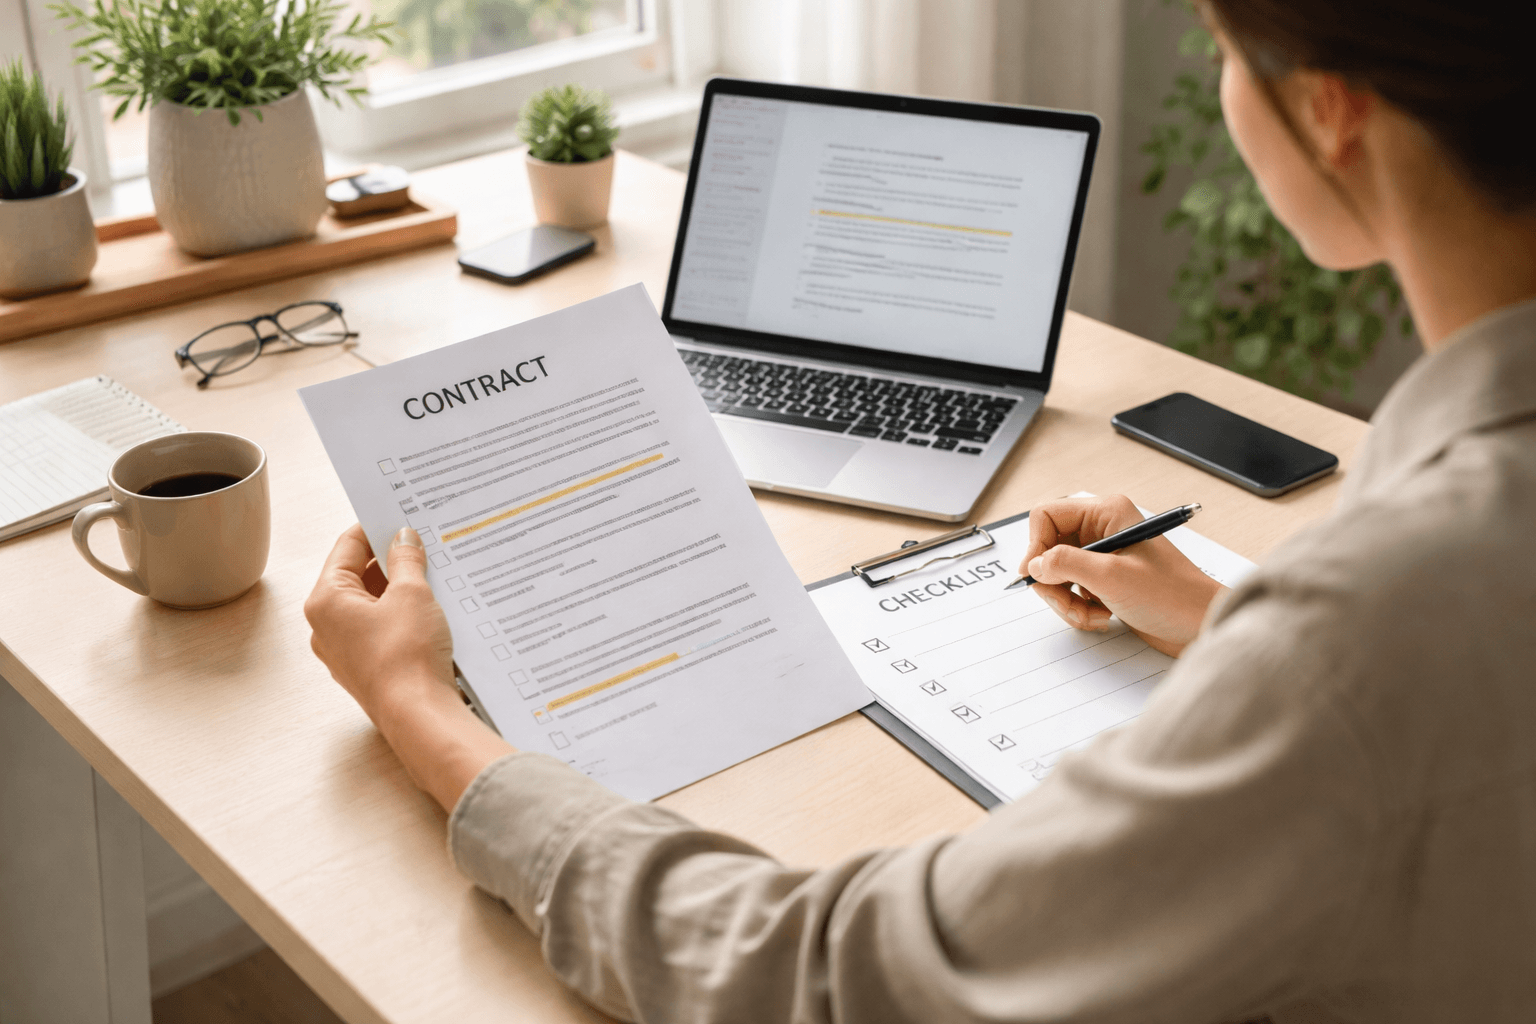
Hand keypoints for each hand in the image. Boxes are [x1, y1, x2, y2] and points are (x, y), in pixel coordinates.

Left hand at [305, 524, 455, 723]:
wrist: (418, 715)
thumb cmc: (407, 657)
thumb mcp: (412, 594)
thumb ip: (406, 559)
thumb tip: (403, 539)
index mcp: (325, 601)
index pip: (347, 547)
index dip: (375, 528)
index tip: (400, 518)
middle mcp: (326, 626)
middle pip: (356, 575)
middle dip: (390, 560)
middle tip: (422, 546)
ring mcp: (344, 651)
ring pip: (370, 604)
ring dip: (398, 588)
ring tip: (431, 576)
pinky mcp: (365, 668)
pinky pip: (379, 629)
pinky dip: (400, 614)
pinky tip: (428, 610)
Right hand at [1021, 496, 1225, 656]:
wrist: (1200, 626)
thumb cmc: (1172, 596)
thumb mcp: (1112, 577)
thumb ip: (1066, 564)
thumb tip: (1035, 565)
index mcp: (1106, 513)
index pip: (1047, 516)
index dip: (1036, 546)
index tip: (1036, 577)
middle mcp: (1102, 530)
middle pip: (1048, 549)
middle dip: (1053, 583)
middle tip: (1068, 605)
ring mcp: (1103, 557)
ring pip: (1057, 574)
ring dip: (1066, 601)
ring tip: (1090, 616)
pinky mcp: (1105, 581)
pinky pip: (1071, 591)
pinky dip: (1078, 609)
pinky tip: (1101, 618)